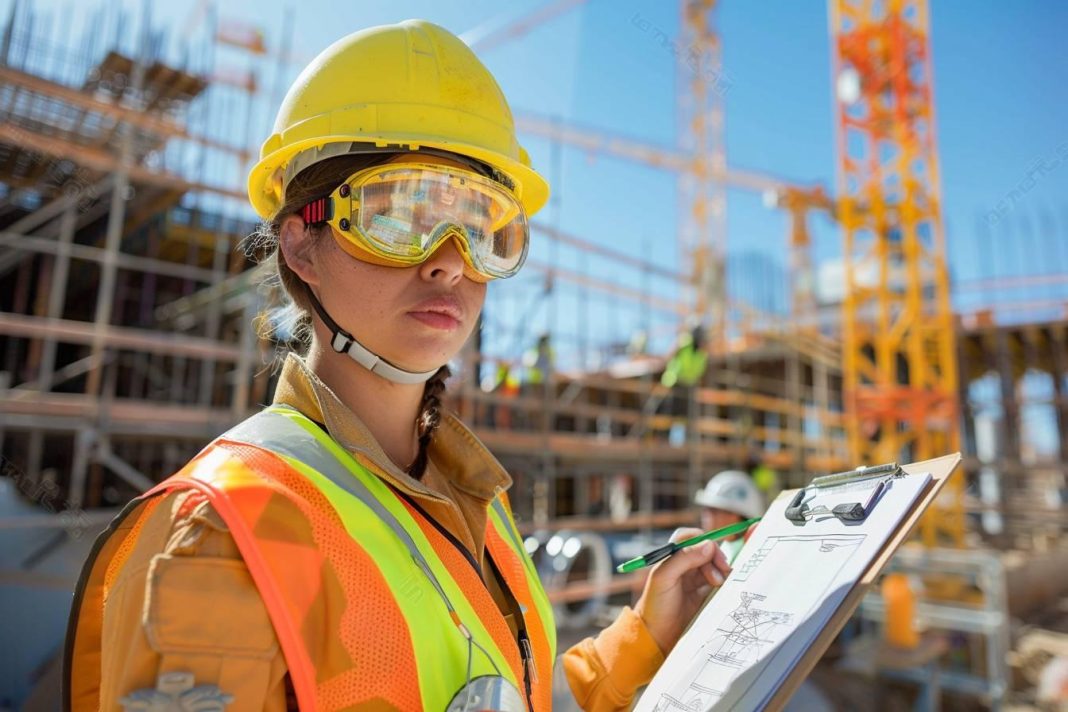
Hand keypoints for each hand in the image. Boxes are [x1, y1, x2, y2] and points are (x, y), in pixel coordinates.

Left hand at [633, 527, 731, 653]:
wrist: (658, 636)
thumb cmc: (656, 605)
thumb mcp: (664, 577)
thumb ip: (684, 558)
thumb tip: (709, 545)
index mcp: (672, 558)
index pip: (690, 538)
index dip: (703, 541)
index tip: (712, 551)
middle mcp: (684, 566)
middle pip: (706, 551)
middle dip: (716, 558)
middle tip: (722, 571)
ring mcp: (695, 580)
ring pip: (715, 566)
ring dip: (721, 571)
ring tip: (718, 584)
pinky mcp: (705, 595)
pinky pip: (719, 583)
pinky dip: (725, 583)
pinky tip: (725, 588)